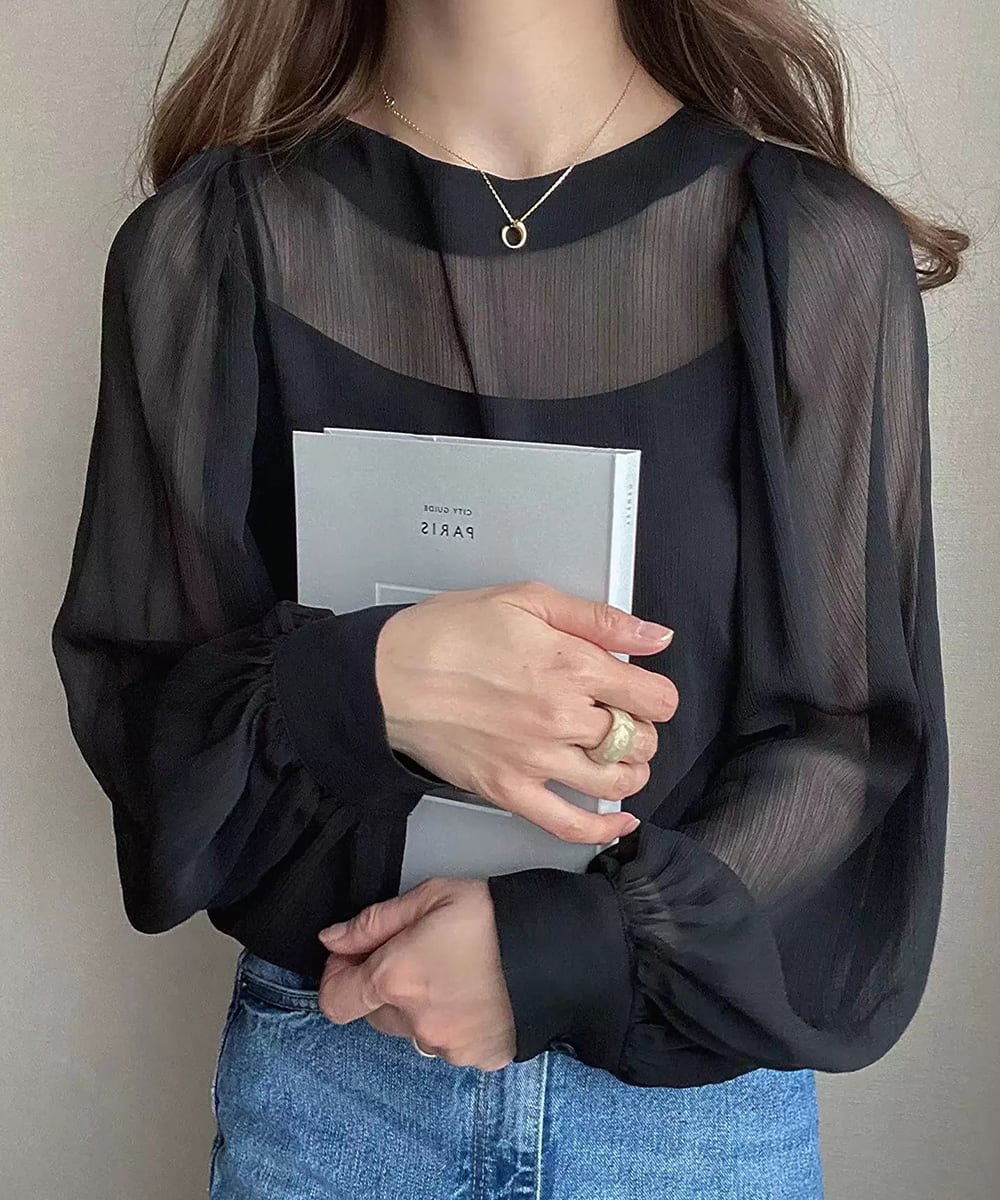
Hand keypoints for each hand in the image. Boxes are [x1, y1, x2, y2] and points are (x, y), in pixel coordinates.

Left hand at [316, 878, 514, 1070]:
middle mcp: (415, 1021)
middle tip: (417, 953)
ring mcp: (446, 1046)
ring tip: (455, 971)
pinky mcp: (476, 1059)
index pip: (334, 1000)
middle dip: (384, 986)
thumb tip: (334, 939)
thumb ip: (374, 922)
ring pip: (411, 1030)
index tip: (352, 957)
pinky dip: (452, 1022)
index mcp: (396, 978)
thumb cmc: (498, 917)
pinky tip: (475, 994)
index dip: (337, 976)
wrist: (561, 951)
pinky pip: (447, 1044)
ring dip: (419, 1007)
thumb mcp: (431, 896)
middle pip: (374, 1014)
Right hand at [376, 580, 678, 845]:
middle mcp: (562, 718)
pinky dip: (602, 829)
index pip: (653, 696)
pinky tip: (617, 820)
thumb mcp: (526, 599)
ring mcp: (537, 760)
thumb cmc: (447, 633)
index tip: (643, 690)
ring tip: (619, 759)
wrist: (386, 677)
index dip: (655, 693)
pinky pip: (570, 824)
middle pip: (639, 740)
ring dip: (630, 773)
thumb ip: (598, 619)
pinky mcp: (510, 791)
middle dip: (640, 729)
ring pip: (615, 782)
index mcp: (572, 666)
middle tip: (621, 718)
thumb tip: (654, 635)